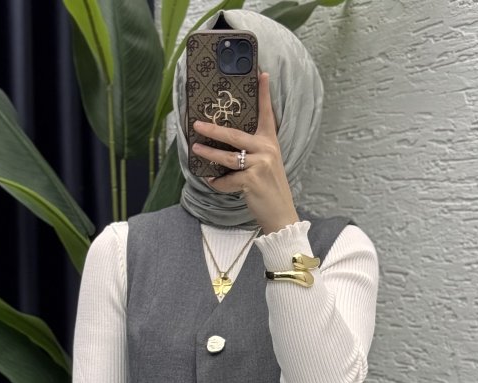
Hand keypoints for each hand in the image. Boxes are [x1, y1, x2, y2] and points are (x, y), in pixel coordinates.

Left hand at [192, 71, 299, 235]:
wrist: (281, 214)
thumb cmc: (270, 190)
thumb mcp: (267, 165)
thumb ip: (253, 153)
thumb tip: (227, 147)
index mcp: (270, 142)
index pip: (267, 113)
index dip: (264, 93)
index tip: (261, 73)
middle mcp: (266, 149)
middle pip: (235, 134)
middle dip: (213, 129)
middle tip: (197, 124)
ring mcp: (260, 164)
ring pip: (227, 156)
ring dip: (208, 154)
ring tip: (195, 150)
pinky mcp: (252, 180)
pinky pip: (227, 180)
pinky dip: (218, 184)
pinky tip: (212, 182)